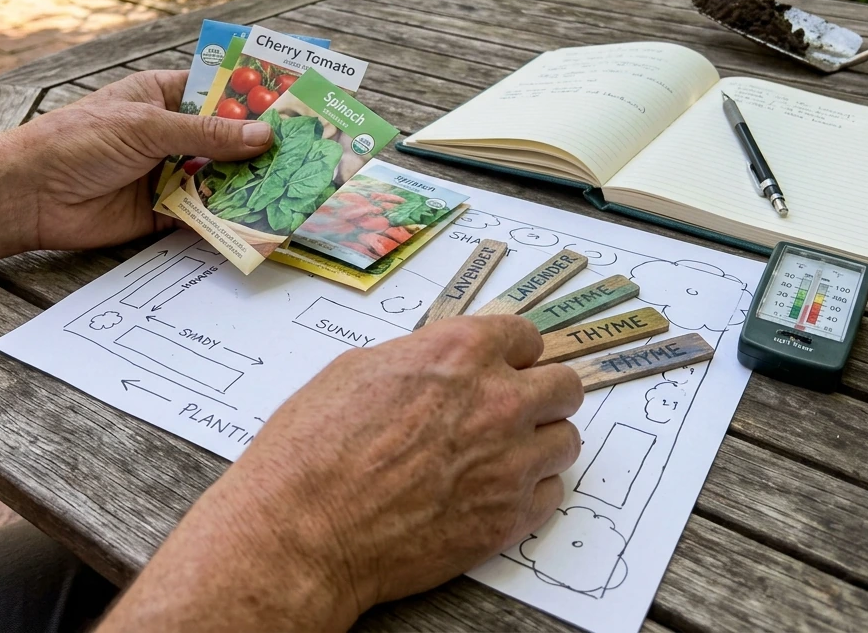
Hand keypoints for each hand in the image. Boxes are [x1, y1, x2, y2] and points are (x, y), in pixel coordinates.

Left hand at [6, 70, 272, 250]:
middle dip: (260, 148)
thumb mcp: (147, 127)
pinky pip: (204, 215)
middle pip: (226, 140)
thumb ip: (206, 134)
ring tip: (296, 187)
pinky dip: (228, 219)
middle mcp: (170, 135)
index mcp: (163, 97)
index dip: (254, 99)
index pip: (218, 93)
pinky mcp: (164, 213)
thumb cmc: (78, 141)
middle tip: (307, 153)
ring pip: (220, 179)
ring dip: (250, 184)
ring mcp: (169, 174)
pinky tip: (259, 221)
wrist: (30, 195)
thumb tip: (263, 137)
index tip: (295, 103)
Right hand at [100, 315, 582, 632]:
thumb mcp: (357, 371)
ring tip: (504, 454)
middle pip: (563, 385)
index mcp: (458, 353)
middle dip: (541, 393)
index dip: (513, 352)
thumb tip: (437, 365)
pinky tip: (495, 492)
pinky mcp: (508, 517)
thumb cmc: (312, 451)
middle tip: (516, 408)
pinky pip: (551, 493)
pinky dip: (530, 492)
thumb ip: (418, 360)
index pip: (526, 335)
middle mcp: (496, 400)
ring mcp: (509, 461)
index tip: (508, 364)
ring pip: (565, 440)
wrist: (302, 531)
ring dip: (539, 443)